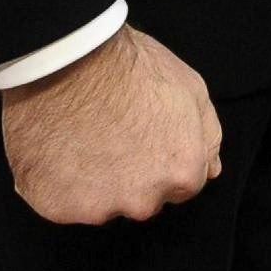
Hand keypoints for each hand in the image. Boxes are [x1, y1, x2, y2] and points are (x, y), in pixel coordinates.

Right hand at [2, 25, 221, 226]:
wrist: (68, 62)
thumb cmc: (128, 69)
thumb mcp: (190, 87)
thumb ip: (207, 135)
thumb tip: (211, 167)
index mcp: (182, 173)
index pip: (182, 184)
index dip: (164, 157)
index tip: (145, 135)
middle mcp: (144, 200)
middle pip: (143, 198)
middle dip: (132, 175)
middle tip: (113, 133)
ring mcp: (99, 209)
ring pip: (101, 203)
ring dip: (94, 181)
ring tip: (84, 136)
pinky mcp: (58, 208)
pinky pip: (63, 203)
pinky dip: (61, 183)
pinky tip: (61, 148)